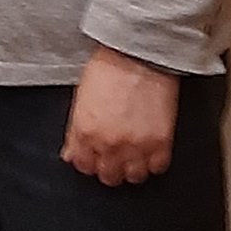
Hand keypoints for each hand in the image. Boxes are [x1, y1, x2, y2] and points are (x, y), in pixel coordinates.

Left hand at [62, 45, 179, 184]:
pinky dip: (154, 162)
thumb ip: (75, 132)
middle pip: (108, 176)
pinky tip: (151, 150)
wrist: (138, 54)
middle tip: (114, 156)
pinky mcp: (160, 142)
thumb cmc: (109, 68)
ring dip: (132, 168)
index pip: (83, 166)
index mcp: (85, 132)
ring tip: (134, 154)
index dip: (89, 161)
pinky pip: (158, 167)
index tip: (95, 157)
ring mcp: (136, 145)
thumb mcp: (81, 98)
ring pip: (134, 177)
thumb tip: (71, 153)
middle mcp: (109, 144)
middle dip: (110, 168)